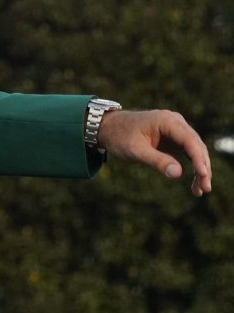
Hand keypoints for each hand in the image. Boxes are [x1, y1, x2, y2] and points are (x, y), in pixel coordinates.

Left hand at [97, 109, 211, 195]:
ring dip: (200, 169)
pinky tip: (195, 182)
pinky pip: (187, 152)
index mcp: (167, 121)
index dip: (199, 159)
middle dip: (203, 168)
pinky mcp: (173, 137)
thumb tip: (177, 173)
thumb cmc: (119, 137)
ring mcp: (175, 129)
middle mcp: (175, 122)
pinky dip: (192, 166)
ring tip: (200, 190)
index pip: (190, 141)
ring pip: (195, 150)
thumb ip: (156, 161)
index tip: (203, 175)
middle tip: (205, 189)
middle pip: (196, 146)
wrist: (108, 127)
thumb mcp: (135, 150)